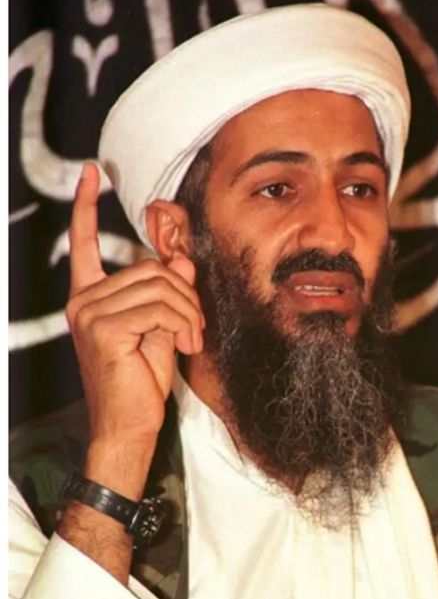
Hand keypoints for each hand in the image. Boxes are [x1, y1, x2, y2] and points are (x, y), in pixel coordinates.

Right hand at [66, 162, 204, 451]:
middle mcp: (83, 299)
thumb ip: (167, 290)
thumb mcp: (160, 326)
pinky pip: (161, 306)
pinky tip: (182, 345)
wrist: (130, 425)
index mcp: (91, 296)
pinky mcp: (103, 327)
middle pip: (151, 268)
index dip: (87, 207)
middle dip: (185, 295)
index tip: (93, 173)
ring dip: (188, 312)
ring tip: (189, 339)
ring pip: (160, 285)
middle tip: (194, 328)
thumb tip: (180, 258)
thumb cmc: (141, 378)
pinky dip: (182, 322)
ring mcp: (89, 312)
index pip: (84, 243)